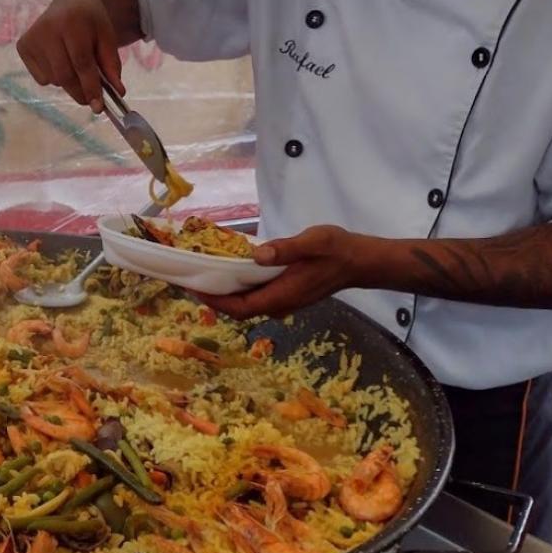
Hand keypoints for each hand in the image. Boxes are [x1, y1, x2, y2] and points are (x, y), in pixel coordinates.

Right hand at [16, 0, 123, 112]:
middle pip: (65, 75)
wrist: (72, 1)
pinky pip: (42, 78)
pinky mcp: (23, 46)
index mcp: (73, 21)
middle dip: (80, 92)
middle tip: (91, 101)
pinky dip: (54, 77)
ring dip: (68, 82)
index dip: (90, 87)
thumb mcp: (108, 38)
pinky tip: (59, 59)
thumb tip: (118, 92)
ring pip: (54, 79)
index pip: (81, 62)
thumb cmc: (92, 22)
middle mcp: (48, 28)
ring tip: (75, 63)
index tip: (98, 107)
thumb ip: (112, 65)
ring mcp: (32, 37)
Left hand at [196, 226, 374, 320]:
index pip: (241, 307)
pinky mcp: (287, 295)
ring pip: (248, 305)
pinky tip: (231, 273)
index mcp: (282, 294)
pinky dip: (240, 290)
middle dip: (214, 299)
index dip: (216, 301)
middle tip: (191, 282)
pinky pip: (257, 298)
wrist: (360, 261)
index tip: (194, 290)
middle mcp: (280, 303)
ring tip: (205, 278)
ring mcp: (284, 301)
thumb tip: (257, 255)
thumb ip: (285, 249)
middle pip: (239, 310)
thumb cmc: (336, 250)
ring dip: (226, 295)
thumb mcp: (312, 242)